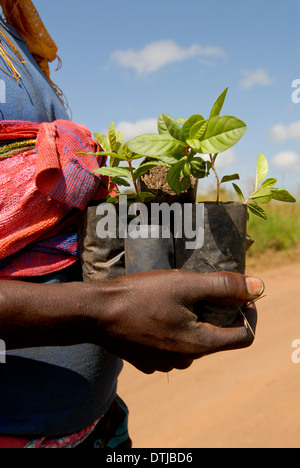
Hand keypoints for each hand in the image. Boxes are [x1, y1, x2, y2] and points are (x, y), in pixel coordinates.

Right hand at [93, 270, 262, 373]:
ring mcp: (165, 363)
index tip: (236, 293)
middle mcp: (185, 360)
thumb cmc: (140, 295)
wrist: (94, 313)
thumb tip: (257, 287)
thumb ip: (223, 286)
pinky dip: (173, 328)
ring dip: (193, 319)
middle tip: (197, 288)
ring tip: (173, 298)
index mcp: (200, 345)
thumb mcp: (185, 283)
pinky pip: (172, 344)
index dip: (247, 312)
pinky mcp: (148, 361)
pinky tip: (155, 312)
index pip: (244, 336)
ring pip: (193, 340)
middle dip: (216, 312)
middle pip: (217, 336)